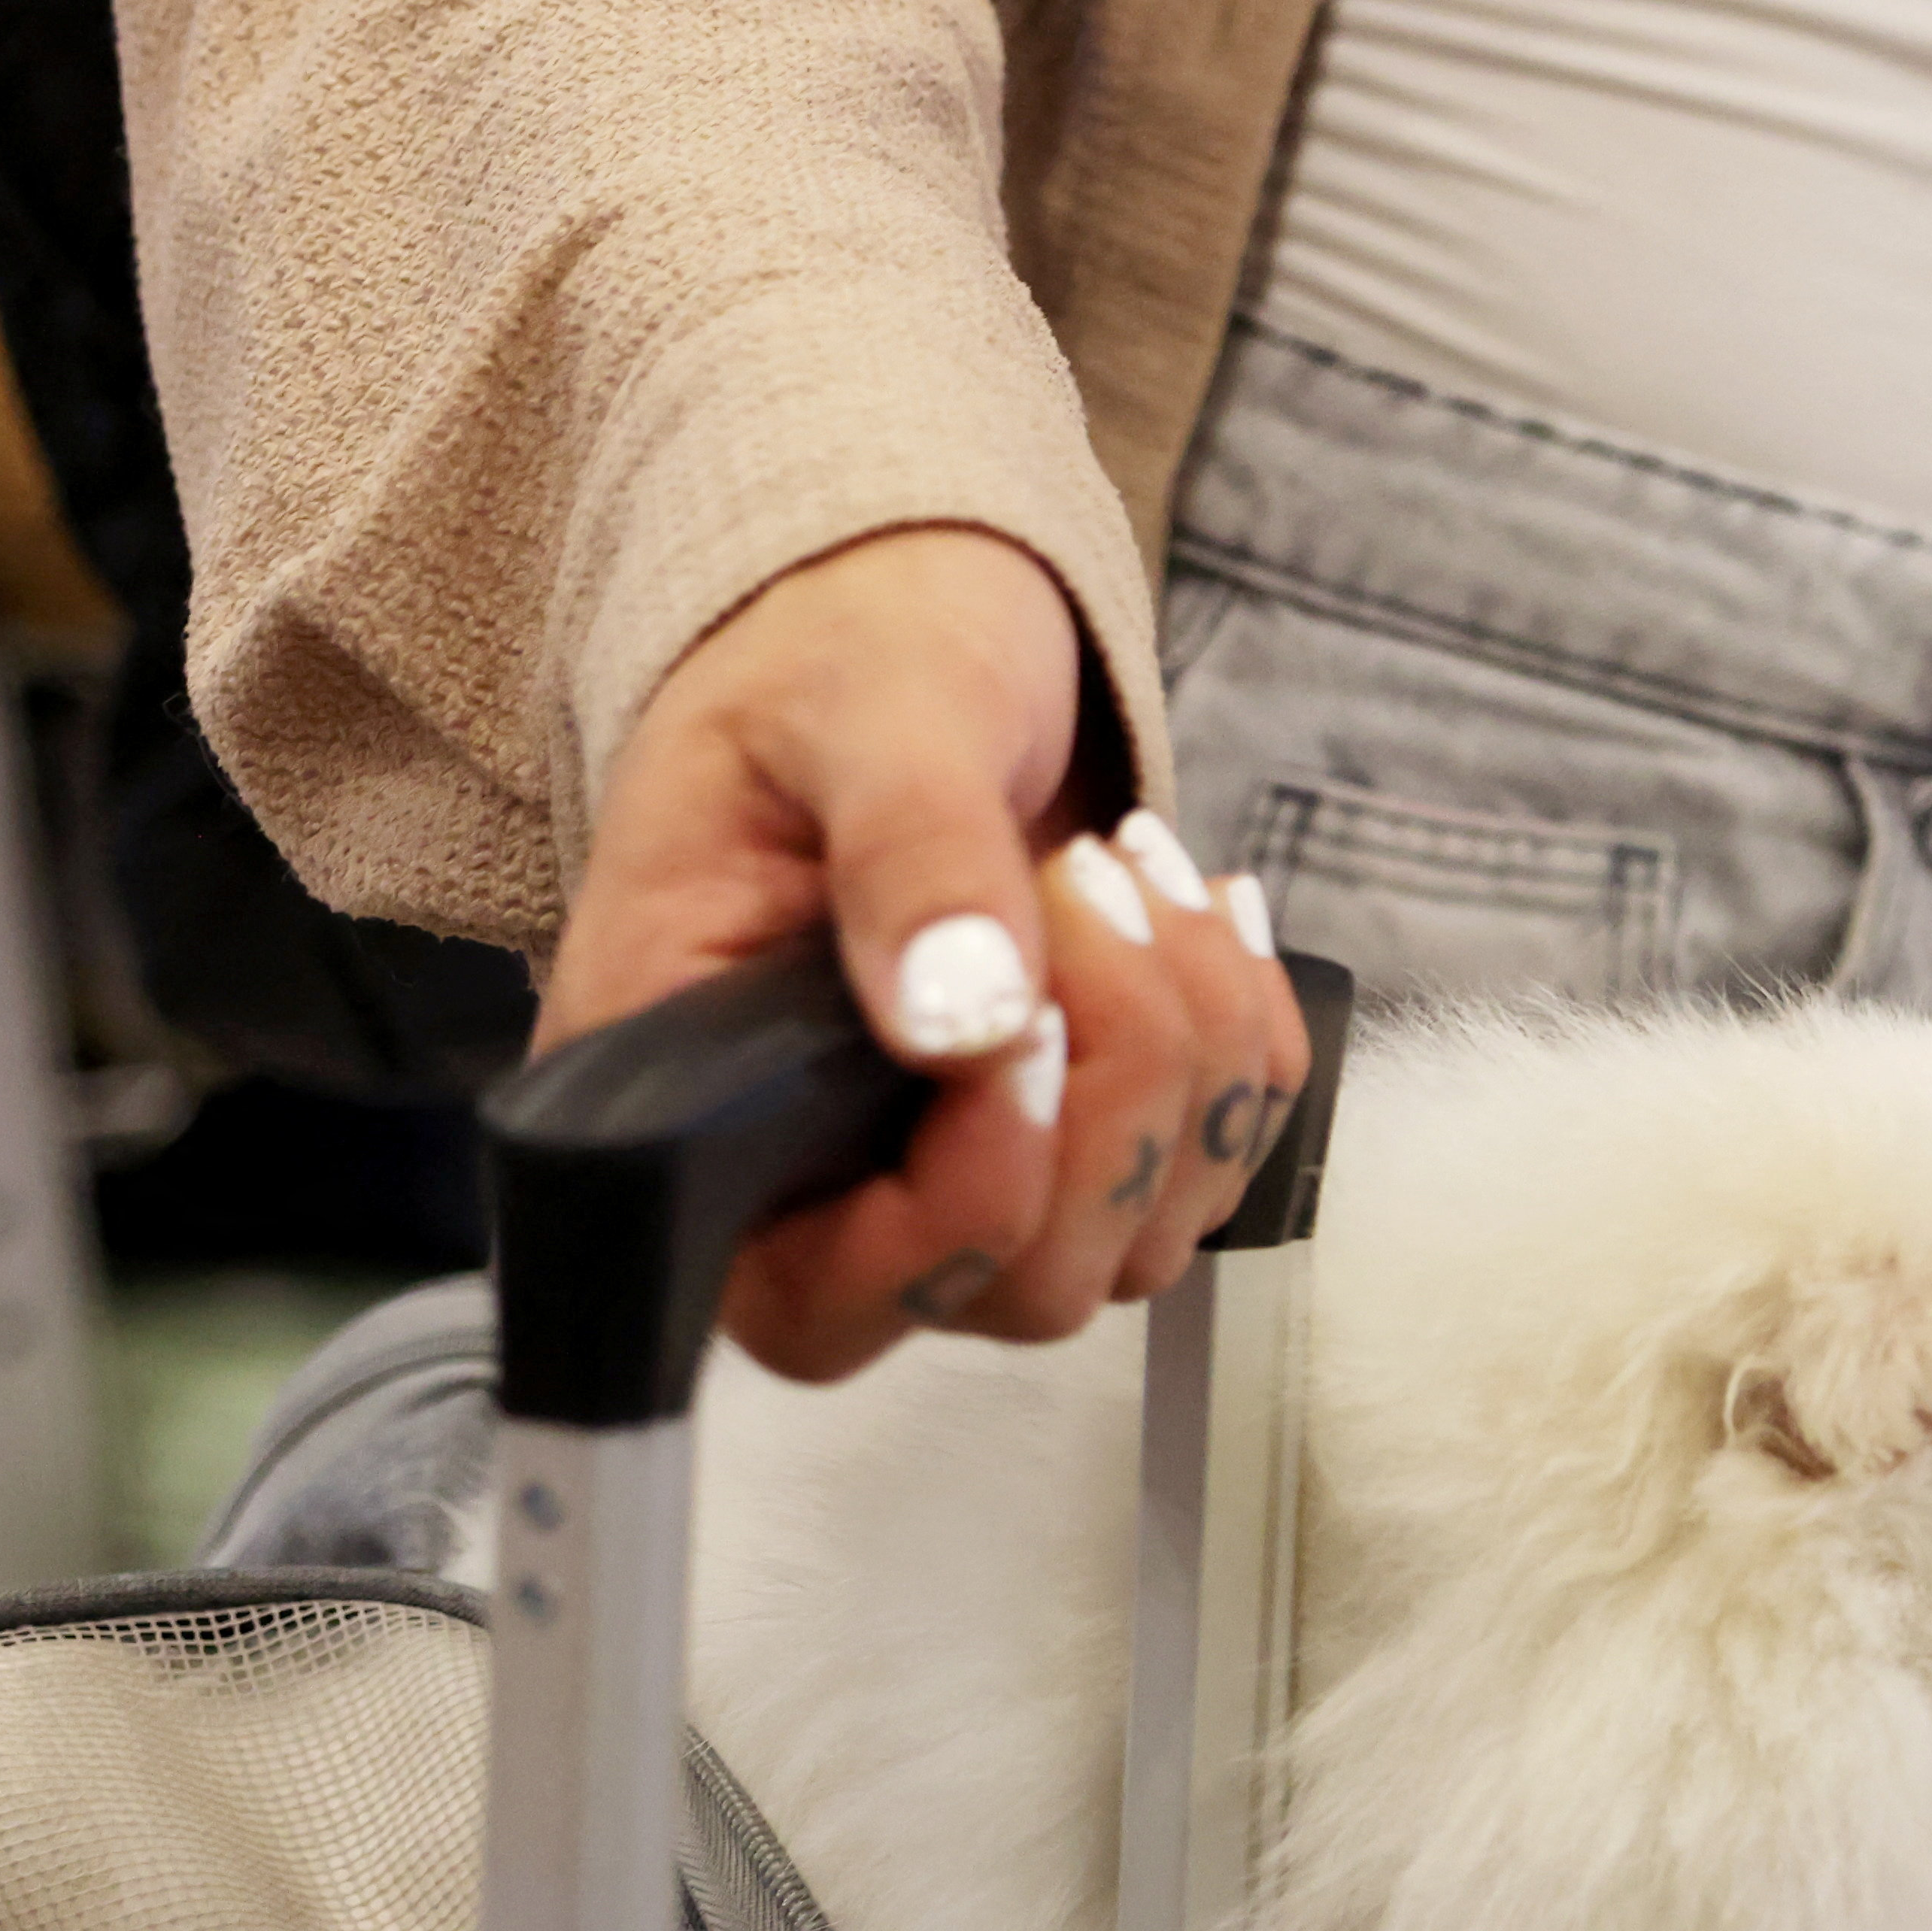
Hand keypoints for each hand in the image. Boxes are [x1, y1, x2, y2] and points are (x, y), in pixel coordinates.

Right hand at [543, 525, 1302, 1379]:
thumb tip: (958, 1021)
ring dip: (1191, 1052)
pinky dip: (1244, 1043)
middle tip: (1093, 881)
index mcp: (687, 1104)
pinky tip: (1193, 911)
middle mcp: (813, 1182)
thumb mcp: (859, 713)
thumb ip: (908, 855)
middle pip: (1013, 1288)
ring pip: (1135, 1241)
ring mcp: (954, 1178)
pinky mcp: (1072, 1142)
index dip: (956, 1210)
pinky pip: (1214, 1169)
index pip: (811, 1300)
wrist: (903, 630)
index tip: (1031, 1030)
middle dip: (1109, 1097)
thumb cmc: (833, 660)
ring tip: (1136, 865)